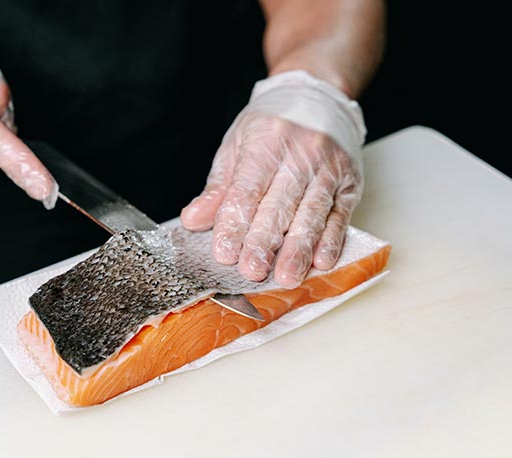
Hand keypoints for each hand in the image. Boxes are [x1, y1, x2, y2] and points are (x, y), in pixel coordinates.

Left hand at [181, 71, 365, 287]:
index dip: (234, 223)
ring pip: (311, 214)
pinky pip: (340, 215)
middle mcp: (300, 153)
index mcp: (265, 142)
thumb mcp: (236, 146)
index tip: (224, 252)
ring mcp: (328, 169)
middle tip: (252, 271)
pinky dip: (330, 240)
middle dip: (264, 242)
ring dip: (298, 249)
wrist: (317, 95)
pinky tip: (320, 261)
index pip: (247, 190)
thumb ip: (218, 188)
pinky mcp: (349, 183)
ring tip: (286, 276)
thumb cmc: (271, 125)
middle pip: (279, 205)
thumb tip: (193, 220)